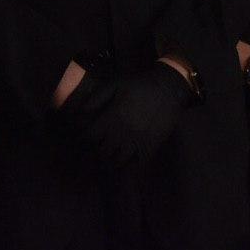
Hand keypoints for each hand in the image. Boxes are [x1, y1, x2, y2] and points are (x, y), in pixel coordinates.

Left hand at [60, 62, 193, 169]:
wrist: (168, 88)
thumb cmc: (140, 85)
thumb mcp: (116, 84)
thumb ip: (97, 97)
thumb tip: (81, 113)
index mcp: (112, 117)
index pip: (90, 136)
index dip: (86, 137)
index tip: (87, 136)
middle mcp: (123, 132)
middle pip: (102, 152)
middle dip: (97, 150)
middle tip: (98, 147)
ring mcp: (137, 142)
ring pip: (117, 162)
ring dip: (111, 160)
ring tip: (111, 155)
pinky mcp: (151, 146)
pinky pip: (137, 164)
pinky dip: (129, 165)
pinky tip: (128, 159)